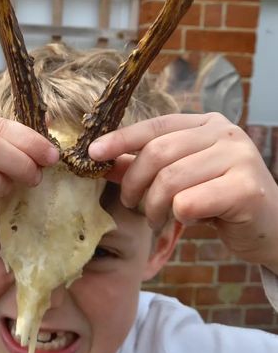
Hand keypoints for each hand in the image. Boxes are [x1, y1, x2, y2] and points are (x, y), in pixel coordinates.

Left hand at [89, 113, 277, 272]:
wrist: (269, 228)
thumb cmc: (219, 200)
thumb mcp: (179, 178)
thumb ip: (143, 166)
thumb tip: (101, 160)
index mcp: (207, 123)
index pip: (155, 126)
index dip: (121, 138)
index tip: (93, 152)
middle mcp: (225, 133)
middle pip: (158, 153)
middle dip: (135, 183)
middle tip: (130, 204)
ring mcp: (240, 157)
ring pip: (171, 180)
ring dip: (154, 206)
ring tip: (155, 219)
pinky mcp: (247, 188)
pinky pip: (189, 202)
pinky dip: (177, 216)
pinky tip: (185, 220)